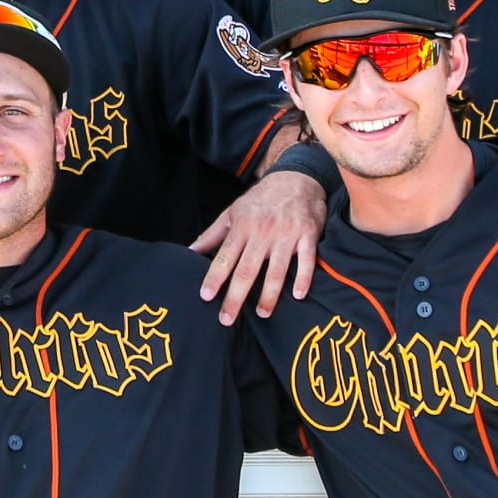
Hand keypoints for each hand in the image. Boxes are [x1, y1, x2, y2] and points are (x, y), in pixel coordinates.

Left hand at [190, 171, 325, 324]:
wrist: (296, 178)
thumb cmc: (260, 200)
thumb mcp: (233, 212)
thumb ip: (212, 235)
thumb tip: (189, 252)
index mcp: (242, 226)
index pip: (225, 256)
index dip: (215, 277)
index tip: (206, 296)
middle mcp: (263, 232)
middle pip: (247, 269)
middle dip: (236, 296)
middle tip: (227, 319)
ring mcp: (286, 234)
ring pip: (276, 269)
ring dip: (269, 293)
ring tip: (263, 314)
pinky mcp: (308, 235)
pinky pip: (306, 260)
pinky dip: (303, 277)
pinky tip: (298, 295)